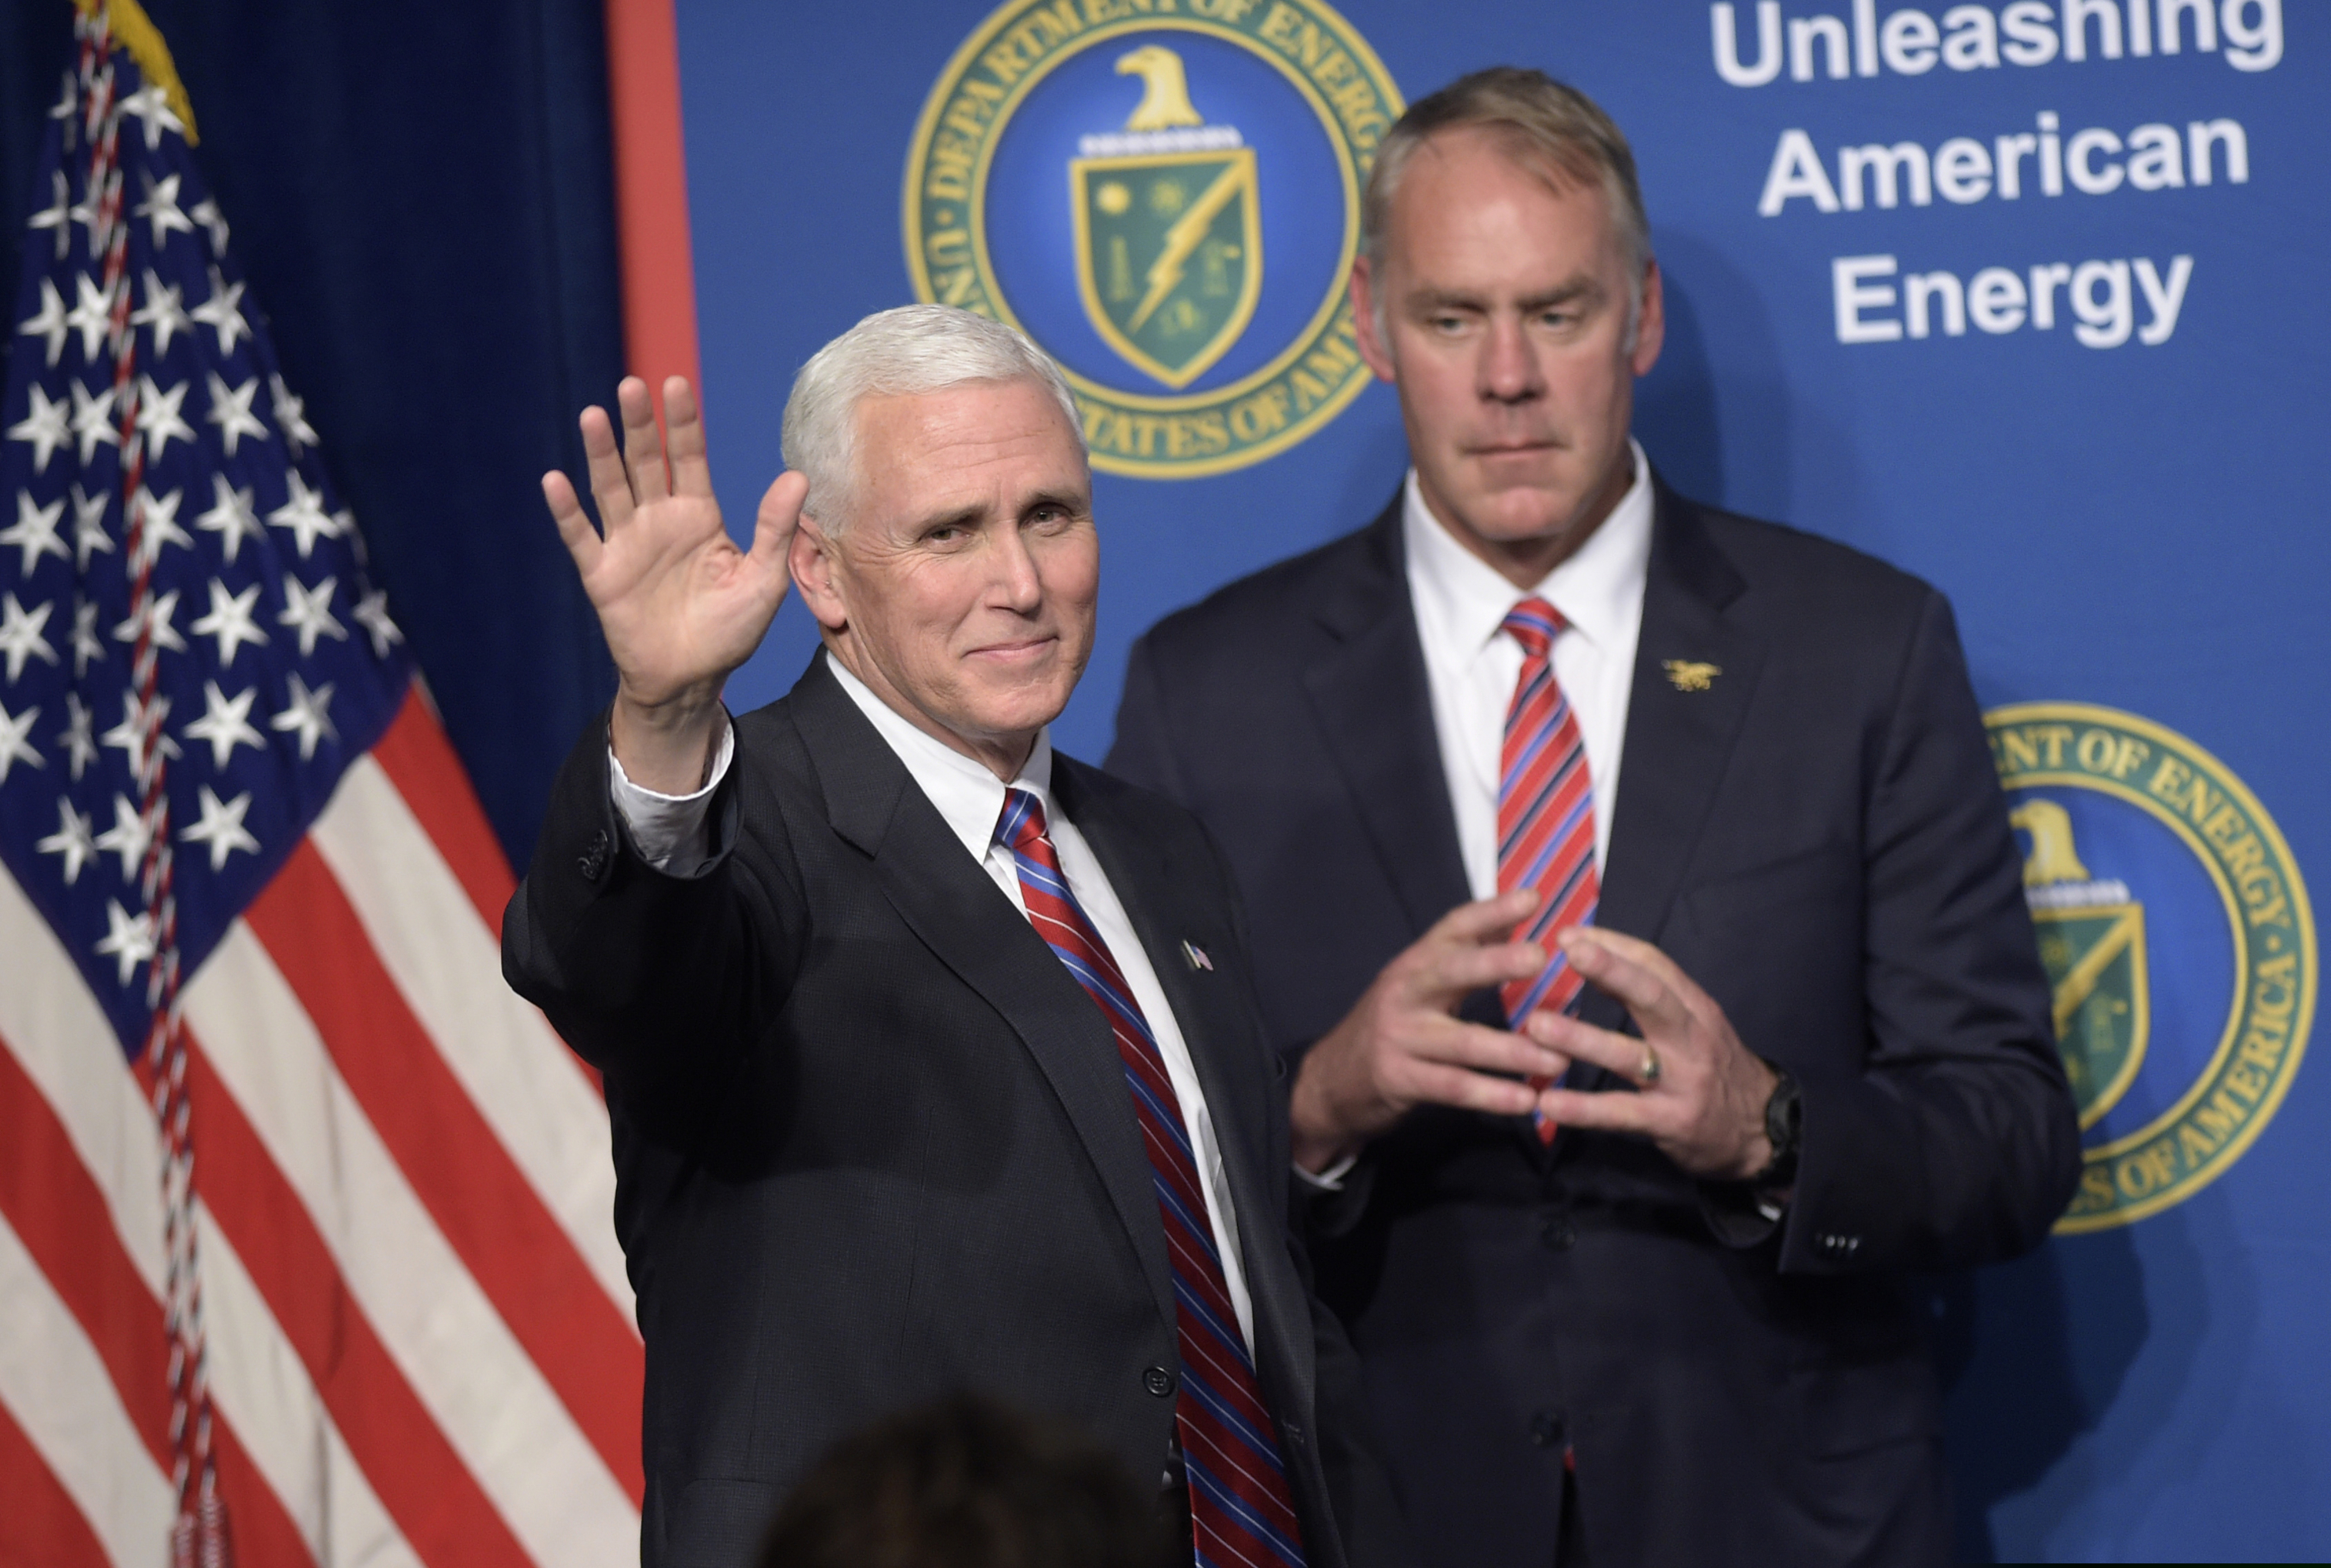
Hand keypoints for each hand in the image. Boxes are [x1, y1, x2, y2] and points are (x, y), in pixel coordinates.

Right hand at [542, 375, 805, 791]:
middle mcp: (659, 520)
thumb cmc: (730, 631)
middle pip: (645, 462)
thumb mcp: (763, 579)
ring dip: (600, 454)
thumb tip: (797, 475)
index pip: (688, 458)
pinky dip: (567, 511)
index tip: (676, 384)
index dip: (682, 423)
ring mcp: (628, 544)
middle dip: (639, 426)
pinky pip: (581, 537)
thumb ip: (774, 528)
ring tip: (592, 416)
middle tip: (632, 385)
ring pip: (611, 489)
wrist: (691, 680)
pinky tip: (555, 482)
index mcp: (699, 516)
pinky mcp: (602, 574)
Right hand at [1289, 889, 1573, 1172]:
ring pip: (1463, 1042)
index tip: (1531, 899)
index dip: (1491, 911)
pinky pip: (1453, 1088)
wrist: (1333, 1079)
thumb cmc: (1394, 1023)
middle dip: (1495, 964)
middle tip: (1539, 958)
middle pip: (1451, 973)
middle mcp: (1405, 993)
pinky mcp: (1399, 1079)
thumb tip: (1513, 913)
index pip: (1453, 928)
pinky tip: (1527, 1101)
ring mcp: (1401, 1037)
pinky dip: (1492, 1096)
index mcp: (1415, 964)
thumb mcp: (1420, 982)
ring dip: (1514, 1052)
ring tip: (1560, 1059)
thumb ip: (1465, 952)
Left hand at [1524, 927, 1778, 1179]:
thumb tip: (1590, 954)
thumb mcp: (1694, 1026)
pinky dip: (1584, 1109)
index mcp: (1695, 1008)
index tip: (1569, 935)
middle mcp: (1692, 1039)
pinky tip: (1548, 1103)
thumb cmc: (1713, 1068)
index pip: (1657, 966)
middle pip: (1653, 997)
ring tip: (1537, 1025)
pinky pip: (1621, 1113)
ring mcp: (1682, 1081)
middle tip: (1571, 951)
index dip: (1614, 946)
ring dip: (1581, 1039)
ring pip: (1629, 1055)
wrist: (1762, 1132)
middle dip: (1612, 971)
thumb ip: (1648, 996)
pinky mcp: (1671, 1122)